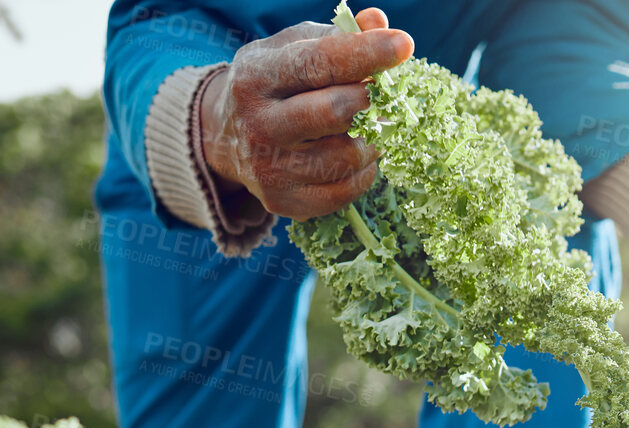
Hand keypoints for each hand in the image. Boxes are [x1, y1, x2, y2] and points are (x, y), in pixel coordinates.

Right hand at [197, 8, 412, 219]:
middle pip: (335, 112)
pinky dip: (364, 170)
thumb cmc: (274, 84)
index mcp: (256, 78)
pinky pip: (346, 190)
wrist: (226, 136)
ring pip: (348, 155)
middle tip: (384, 94)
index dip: (365, 54)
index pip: (316, 63)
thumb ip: (336, 36)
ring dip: (373, 137)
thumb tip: (379, 23)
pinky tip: (357, 153)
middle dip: (371, 99)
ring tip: (370, 124)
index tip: (403, 45)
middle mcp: (259, 125)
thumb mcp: (292, 49)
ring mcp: (271, 169)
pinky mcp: (285, 202)